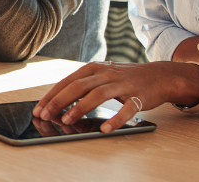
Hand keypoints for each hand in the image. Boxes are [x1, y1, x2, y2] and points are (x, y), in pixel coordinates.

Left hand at [34, 61, 198, 133]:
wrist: (159, 76)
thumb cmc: (124, 79)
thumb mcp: (101, 77)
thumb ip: (82, 87)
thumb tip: (58, 104)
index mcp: (93, 68)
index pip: (67, 81)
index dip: (52, 95)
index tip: (39, 108)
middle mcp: (106, 73)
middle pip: (78, 86)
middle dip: (59, 101)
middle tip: (46, 115)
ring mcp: (123, 83)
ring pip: (98, 95)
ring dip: (80, 108)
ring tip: (67, 120)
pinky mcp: (139, 95)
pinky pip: (127, 108)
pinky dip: (116, 119)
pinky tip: (106, 130)